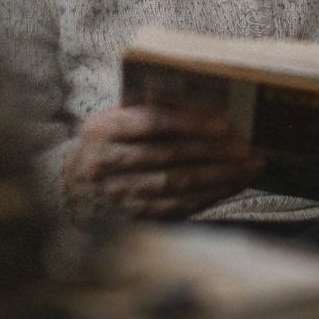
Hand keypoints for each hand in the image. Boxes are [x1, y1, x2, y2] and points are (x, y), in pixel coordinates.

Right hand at [62, 105, 263, 220]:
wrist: (69, 185)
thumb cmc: (106, 142)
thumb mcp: (114, 118)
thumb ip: (148, 109)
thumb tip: (207, 102)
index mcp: (102, 130)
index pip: (151, 123)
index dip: (190, 123)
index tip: (224, 123)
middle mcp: (107, 164)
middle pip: (168, 156)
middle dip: (213, 152)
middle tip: (247, 147)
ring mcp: (119, 194)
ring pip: (176, 184)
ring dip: (218, 176)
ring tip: (250, 166)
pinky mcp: (133, 215)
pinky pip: (177, 207)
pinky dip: (209, 195)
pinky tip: (233, 185)